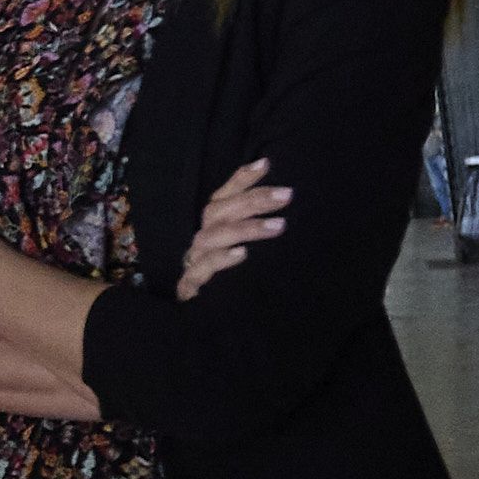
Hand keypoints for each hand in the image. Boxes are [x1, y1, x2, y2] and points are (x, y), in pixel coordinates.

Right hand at [179, 157, 290, 302]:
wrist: (210, 314)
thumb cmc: (233, 273)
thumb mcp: (247, 244)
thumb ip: (257, 221)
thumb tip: (279, 187)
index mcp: (213, 224)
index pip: (224, 195)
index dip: (242, 179)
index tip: (268, 164)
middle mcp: (203, 237)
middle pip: (219, 211)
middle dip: (254, 201)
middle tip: (286, 195)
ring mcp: (195, 260)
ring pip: (213, 237)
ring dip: (246, 229)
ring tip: (279, 226)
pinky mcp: (191, 285)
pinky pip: (202, 270)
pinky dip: (222, 260)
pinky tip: (243, 254)